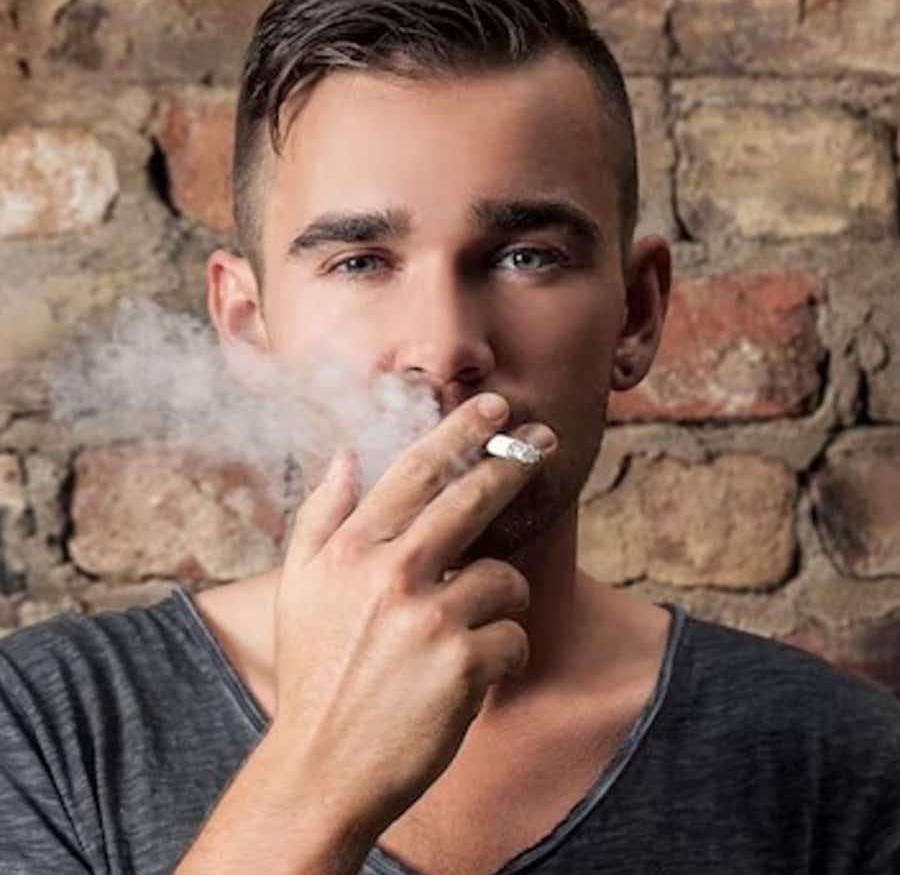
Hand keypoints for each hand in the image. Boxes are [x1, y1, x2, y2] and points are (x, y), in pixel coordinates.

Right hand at [268, 393, 555, 839]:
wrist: (321, 769)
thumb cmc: (313, 673)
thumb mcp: (298, 586)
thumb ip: (321, 516)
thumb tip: (347, 457)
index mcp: (351, 549)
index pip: (415, 471)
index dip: (460, 431)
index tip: (494, 406)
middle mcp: (390, 573)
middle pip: (470, 499)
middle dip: (513, 463)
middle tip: (544, 442)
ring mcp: (428, 618)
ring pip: (503, 577)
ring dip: (502, 597)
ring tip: (476, 625)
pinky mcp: (462, 665)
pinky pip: (513, 636)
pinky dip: (503, 652)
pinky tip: (473, 674)